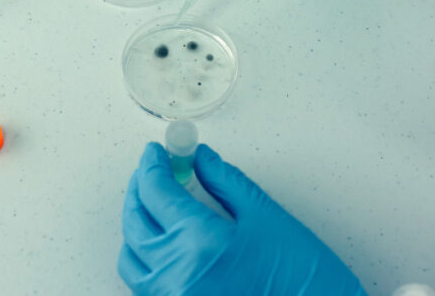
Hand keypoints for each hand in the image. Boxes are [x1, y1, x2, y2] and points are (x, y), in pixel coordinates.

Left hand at [118, 143, 365, 295]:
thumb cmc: (302, 278)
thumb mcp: (265, 216)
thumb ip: (224, 181)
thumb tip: (199, 158)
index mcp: (198, 243)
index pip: (156, 192)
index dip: (152, 166)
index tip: (156, 153)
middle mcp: (176, 275)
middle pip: (135, 222)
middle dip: (139, 190)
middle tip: (152, 171)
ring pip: (131, 258)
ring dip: (136, 226)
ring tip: (154, 205)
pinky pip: (145, 284)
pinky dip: (144, 258)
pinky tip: (162, 242)